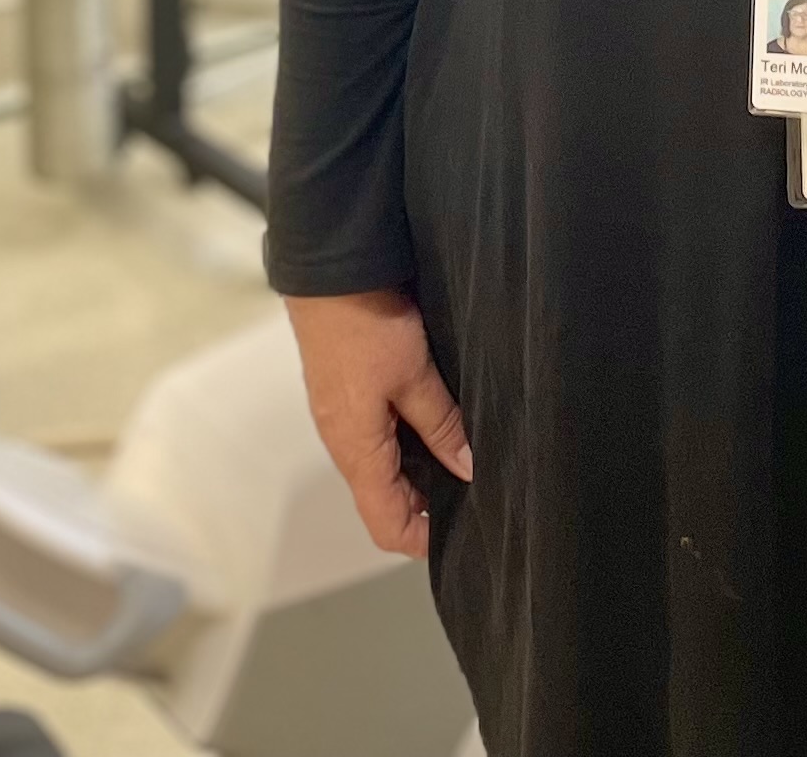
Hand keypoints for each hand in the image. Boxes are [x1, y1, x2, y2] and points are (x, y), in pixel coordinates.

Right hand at [287, 287, 474, 557]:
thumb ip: (442, 425)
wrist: (329, 268)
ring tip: (464, 452)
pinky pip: (378, 436)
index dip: (422, 538)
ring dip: (420, 468)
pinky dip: (408, 440)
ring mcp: (343, 416)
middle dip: (427, 503)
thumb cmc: (367, 322)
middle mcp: (344, 441)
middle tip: (477, 486)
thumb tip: (468, 470)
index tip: (465, 528)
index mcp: (356, 450)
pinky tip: (439, 420)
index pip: (385, 524)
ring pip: (383, 466)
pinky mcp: (346, 392)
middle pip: (384, 499)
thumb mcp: (415, 375)